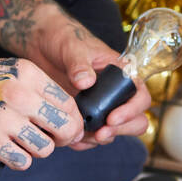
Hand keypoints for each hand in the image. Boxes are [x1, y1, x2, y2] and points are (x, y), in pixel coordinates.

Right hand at [0, 52, 86, 168]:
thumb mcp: (10, 70)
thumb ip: (38, 90)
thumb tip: (66, 115)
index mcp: (28, 74)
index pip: (69, 103)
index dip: (74, 119)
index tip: (70, 126)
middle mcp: (20, 95)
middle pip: (65, 127)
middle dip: (64, 137)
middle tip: (55, 139)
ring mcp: (4, 119)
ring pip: (45, 148)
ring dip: (38, 149)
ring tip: (25, 142)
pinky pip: (22, 161)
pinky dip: (19, 160)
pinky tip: (9, 150)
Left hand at [27, 17, 151, 145]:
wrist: (41, 45)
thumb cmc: (63, 38)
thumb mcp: (72, 47)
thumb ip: (79, 63)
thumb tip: (86, 82)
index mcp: (121, 73)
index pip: (140, 95)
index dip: (132, 110)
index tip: (112, 118)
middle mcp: (115, 92)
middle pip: (135, 119)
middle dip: (121, 130)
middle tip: (100, 134)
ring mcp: (100, 106)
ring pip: (114, 131)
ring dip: (101, 138)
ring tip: (81, 136)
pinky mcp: (84, 116)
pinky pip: (91, 136)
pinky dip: (84, 142)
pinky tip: (72, 139)